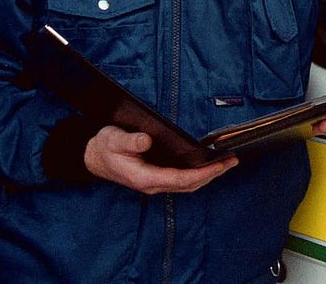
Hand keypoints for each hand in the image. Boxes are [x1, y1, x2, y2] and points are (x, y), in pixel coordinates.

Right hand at [84, 125, 236, 193]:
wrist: (93, 157)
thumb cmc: (105, 148)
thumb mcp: (114, 140)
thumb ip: (130, 142)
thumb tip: (146, 141)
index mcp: (145, 177)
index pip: (180, 179)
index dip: (202, 173)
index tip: (220, 165)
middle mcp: (152, 184)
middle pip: (189, 185)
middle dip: (212, 174)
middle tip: (232, 161)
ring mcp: (155, 182)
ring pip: (187, 185)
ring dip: (208, 175)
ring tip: (226, 163)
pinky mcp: (157, 177)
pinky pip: (182, 179)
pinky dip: (198, 173)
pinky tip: (208, 164)